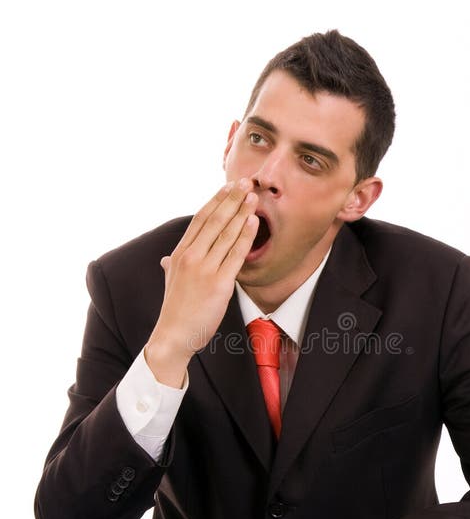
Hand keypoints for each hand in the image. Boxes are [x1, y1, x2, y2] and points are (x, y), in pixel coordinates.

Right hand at [145, 179, 258, 385]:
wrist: (173, 336)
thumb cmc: (176, 311)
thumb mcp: (170, 282)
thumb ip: (171, 266)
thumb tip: (165, 259)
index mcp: (180, 253)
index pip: (200, 219)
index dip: (216, 200)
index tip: (229, 187)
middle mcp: (190, 257)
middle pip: (214, 220)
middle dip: (232, 198)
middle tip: (246, 182)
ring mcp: (204, 269)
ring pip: (226, 233)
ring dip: (242, 211)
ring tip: (254, 196)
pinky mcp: (218, 283)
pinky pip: (235, 254)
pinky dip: (246, 235)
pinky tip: (254, 222)